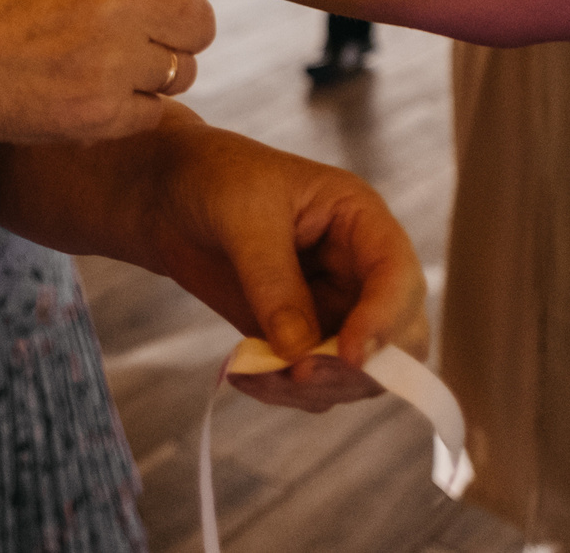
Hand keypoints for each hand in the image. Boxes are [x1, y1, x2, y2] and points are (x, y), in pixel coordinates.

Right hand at [0, 0, 215, 144]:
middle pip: (201, 23)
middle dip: (177, 33)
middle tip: (138, 40)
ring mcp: (112, 60)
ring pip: (184, 71)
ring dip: (156, 73)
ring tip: (107, 67)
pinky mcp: (100, 113)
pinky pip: (154, 111)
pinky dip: (130, 109)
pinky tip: (89, 94)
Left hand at [131, 120, 427, 411]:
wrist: (169, 195)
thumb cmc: (215, 178)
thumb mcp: (242, 216)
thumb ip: (272, 280)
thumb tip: (298, 351)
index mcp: (361, 221)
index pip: (399, 276)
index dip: (384, 320)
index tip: (348, 354)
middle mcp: (360, 270)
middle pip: (399, 338)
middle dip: (357, 368)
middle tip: (298, 376)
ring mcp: (335, 307)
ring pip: (359, 372)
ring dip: (316, 388)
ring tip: (256, 377)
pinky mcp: (302, 336)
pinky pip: (315, 381)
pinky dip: (286, 391)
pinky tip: (245, 377)